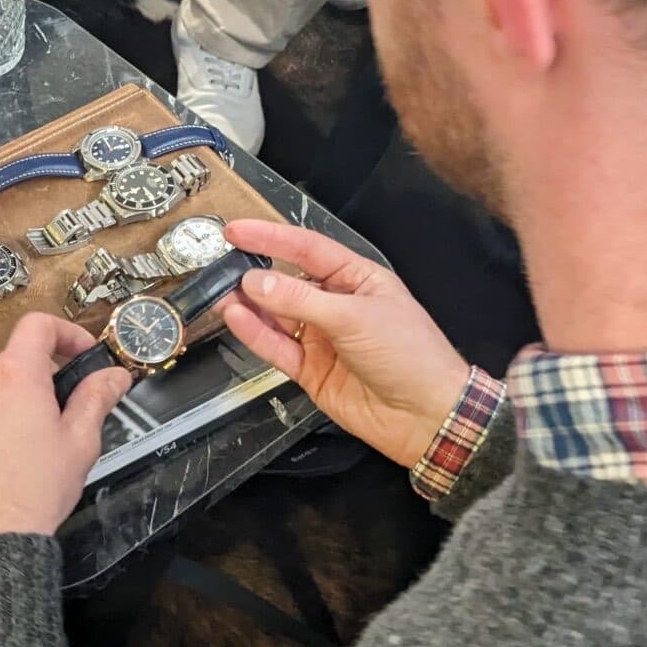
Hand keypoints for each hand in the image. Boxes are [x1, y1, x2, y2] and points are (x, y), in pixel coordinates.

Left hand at [0, 314, 130, 540]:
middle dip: (51, 370)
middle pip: (19, 355)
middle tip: (76, 400)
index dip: (68, 333)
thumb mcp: (81, 440)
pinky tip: (20, 450)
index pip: (38, 325)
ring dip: (26, 394)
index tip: (85, 355)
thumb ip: (97, 398)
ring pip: (0, 383)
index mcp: (15, 376)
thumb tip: (113, 377)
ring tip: (49, 432)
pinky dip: (4, 415)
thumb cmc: (35, 490)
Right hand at [221, 221, 471, 468]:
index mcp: (357, 279)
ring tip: (221, 294)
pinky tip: (237, 318)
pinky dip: (255, 334)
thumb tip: (256, 282)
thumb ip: (301, 300)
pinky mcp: (309, 369)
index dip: (271, 237)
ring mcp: (321, 338)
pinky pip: (276, 347)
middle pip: (287, 281)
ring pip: (276, 316)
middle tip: (222, 265)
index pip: (307, 249)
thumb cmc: (410, 356)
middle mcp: (336, 304)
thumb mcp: (355, 317)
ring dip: (250, 305)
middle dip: (255, 273)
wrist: (425, 416)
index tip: (237, 231)